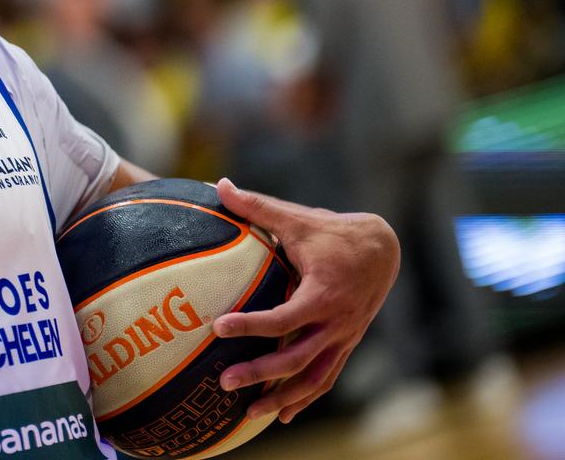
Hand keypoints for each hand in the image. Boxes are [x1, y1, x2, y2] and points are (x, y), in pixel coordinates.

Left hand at [210, 177, 399, 424]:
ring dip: (282, 398)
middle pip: (297, 359)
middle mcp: (337, 323)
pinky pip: (325, 378)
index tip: (219, 328)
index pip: (284, 318)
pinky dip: (305, 398)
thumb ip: (256, 206)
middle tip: (224, 382)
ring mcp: (343, 338)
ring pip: (314, 378)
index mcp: (324, 294)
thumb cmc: (331, 232)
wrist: (382, 250)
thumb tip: (217, 184)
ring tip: (248, 413)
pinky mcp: (345, 345)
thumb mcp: (296, 218)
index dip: (252, 325)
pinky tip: (282, 416)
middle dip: (261, 374)